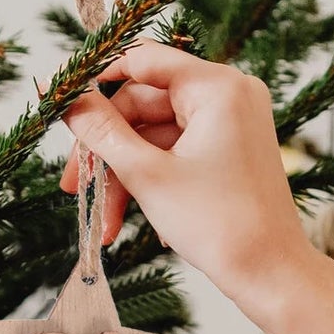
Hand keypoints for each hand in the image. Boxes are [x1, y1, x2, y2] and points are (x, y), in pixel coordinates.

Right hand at [59, 42, 314, 304]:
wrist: (271, 274)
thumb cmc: (220, 225)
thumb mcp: (146, 174)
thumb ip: (100, 130)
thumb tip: (63, 94)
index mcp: (217, 86)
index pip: (141, 60)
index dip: (96, 82)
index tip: (63, 106)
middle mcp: (230, 93)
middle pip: (144, 104)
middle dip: (108, 151)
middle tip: (74, 187)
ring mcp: (233, 121)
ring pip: (157, 135)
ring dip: (126, 176)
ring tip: (107, 223)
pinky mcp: (232, 147)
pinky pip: (178, 150)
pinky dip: (154, 180)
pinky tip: (141, 222)